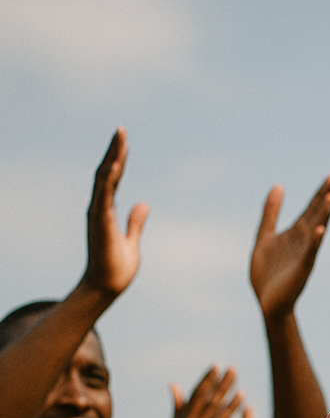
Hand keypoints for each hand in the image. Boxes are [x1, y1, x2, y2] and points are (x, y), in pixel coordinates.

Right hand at [80, 127, 147, 298]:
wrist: (106, 287)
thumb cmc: (116, 267)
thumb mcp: (131, 240)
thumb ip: (136, 222)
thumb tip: (143, 204)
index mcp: (106, 211)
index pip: (114, 179)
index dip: (119, 160)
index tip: (125, 142)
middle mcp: (99, 208)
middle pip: (106, 173)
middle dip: (114, 151)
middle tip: (121, 129)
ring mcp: (98, 215)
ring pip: (104, 180)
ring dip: (112, 159)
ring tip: (120, 138)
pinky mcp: (101, 224)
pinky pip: (103, 198)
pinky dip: (108, 182)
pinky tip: (114, 166)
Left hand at [251, 176, 329, 318]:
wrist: (267, 302)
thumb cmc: (268, 273)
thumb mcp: (264, 236)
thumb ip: (271, 212)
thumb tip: (279, 186)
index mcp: (296, 233)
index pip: (311, 209)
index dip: (320, 193)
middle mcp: (304, 241)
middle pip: (317, 215)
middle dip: (325, 197)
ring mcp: (305, 255)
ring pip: (317, 231)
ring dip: (323, 215)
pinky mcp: (301, 269)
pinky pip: (310, 253)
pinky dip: (315, 242)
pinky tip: (318, 230)